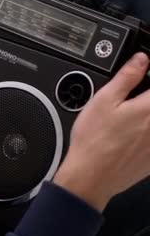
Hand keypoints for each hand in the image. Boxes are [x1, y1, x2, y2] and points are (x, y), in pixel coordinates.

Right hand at [54, 52, 149, 210]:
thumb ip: (126, 77)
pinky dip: (145, 134)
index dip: (148, 76)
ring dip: (145, 117)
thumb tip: (141, 60)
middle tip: (134, 99)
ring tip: (130, 117)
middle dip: (145, 99)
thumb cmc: (93, 141)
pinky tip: (132, 134)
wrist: (91, 176)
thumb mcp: (103, 100)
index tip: (143, 77)